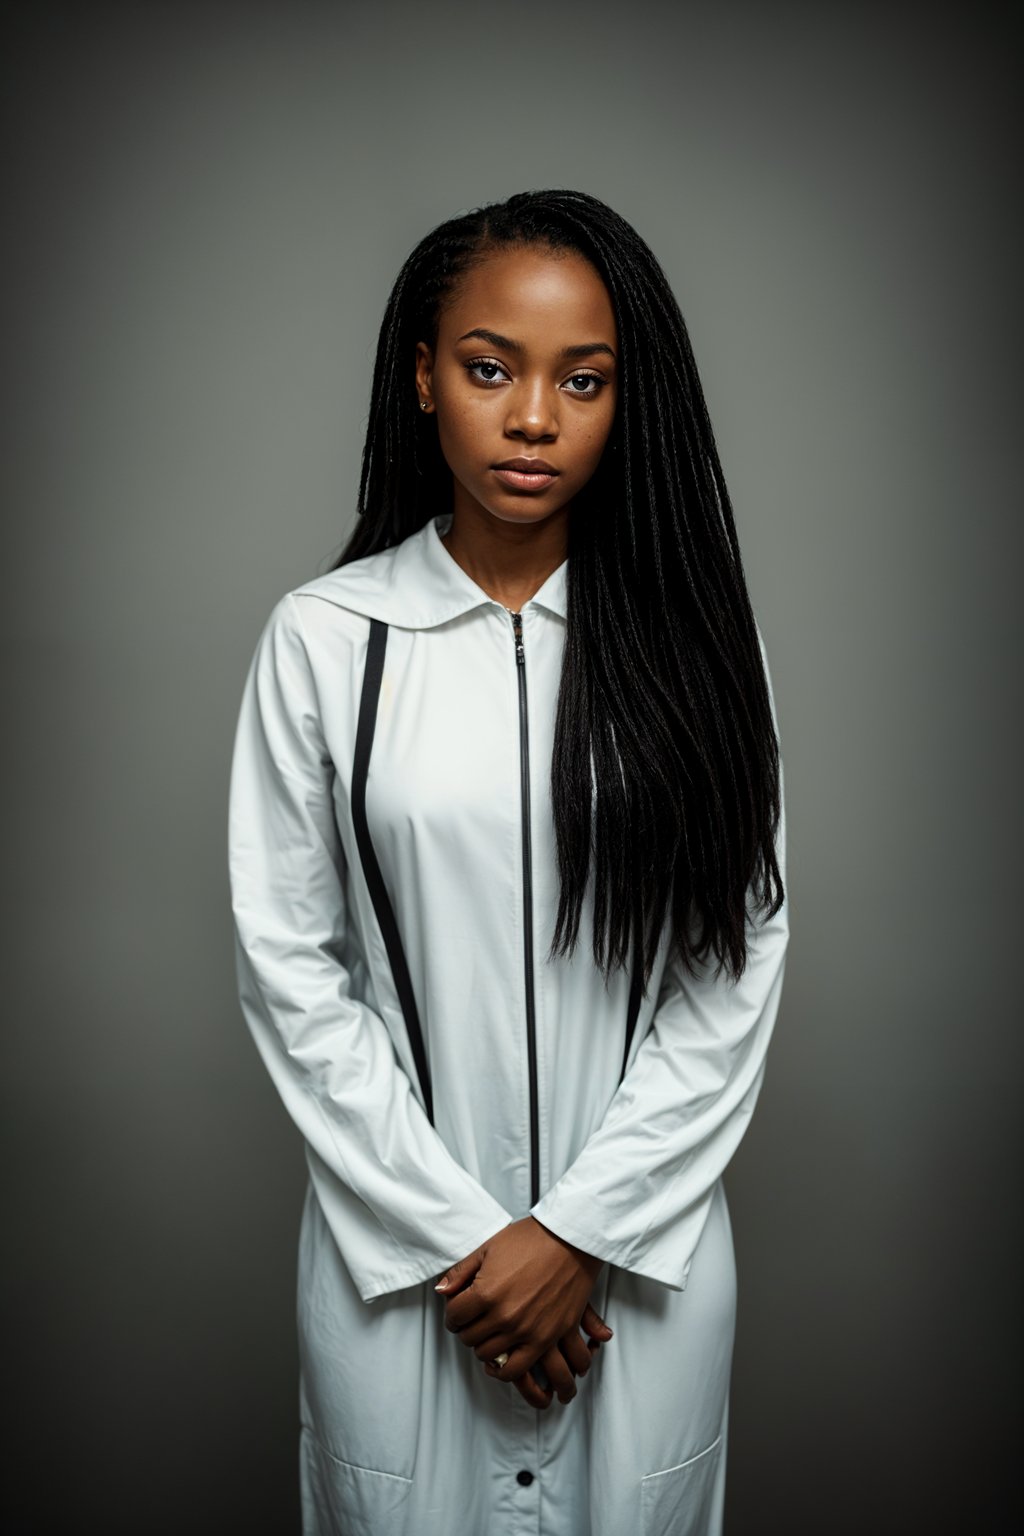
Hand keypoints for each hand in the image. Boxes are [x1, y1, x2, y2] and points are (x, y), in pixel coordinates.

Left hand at [434, 1217, 610, 1406]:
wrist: (570, 1241)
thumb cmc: (531, 1239)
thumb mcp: (488, 1247)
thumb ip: (461, 1272)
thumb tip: (442, 1291)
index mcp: (486, 1292)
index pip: (454, 1316)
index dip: (452, 1312)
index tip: (458, 1310)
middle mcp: (503, 1316)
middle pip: (469, 1338)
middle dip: (467, 1328)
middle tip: (474, 1320)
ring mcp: (525, 1330)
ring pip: (488, 1356)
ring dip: (484, 1346)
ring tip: (489, 1335)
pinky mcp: (546, 1339)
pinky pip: (516, 1370)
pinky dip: (504, 1370)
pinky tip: (502, 1357)